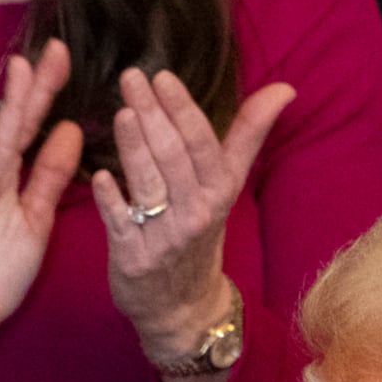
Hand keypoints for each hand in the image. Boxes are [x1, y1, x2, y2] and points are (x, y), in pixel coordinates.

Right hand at [0, 39, 84, 381]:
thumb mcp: (35, 219)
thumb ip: (50, 176)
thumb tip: (72, 129)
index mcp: (3, 177)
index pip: (28, 127)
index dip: (45, 92)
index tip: (64, 55)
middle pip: (11, 126)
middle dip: (31, 88)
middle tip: (52, 48)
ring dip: (6, 109)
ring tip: (21, 72)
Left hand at [98, 65, 293, 381]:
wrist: (183, 306)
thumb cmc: (201, 233)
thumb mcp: (228, 186)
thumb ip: (248, 135)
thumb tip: (283, 89)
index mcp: (218, 191)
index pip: (202, 143)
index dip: (182, 109)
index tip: (162, 76)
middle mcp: (195, 213)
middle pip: (173, 158)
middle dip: (153, 116)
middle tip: (131, 79)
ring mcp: (164, 238)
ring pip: (149, 185)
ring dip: (134, 148)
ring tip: (121, 113)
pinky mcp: (134, 259)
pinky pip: (121, 224)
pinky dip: (111, 200)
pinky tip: (98, 176)